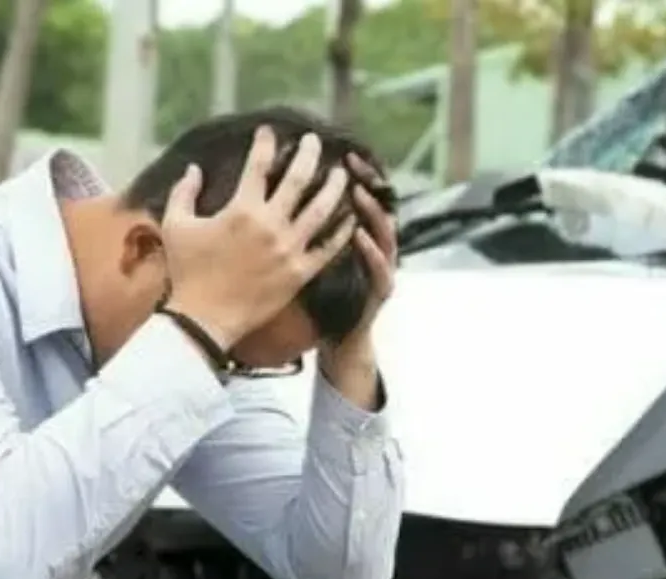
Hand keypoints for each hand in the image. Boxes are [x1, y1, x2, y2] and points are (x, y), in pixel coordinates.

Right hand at [160, 126, 355, 347]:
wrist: (204, 319)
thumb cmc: (187, 272)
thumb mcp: (176, 226)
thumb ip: (183, 192)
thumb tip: (193, 168)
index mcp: (241, 209)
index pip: (258, 165)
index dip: (265, 143)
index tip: (269, 131)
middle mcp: (270, 225)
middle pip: (298, 179)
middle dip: (308, 154)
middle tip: (314, 141)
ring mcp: (288, 249)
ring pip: (321, 210)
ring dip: (334, 187)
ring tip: (342, 174)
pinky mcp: (300, 273)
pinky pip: (328, 248)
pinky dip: (342, 231)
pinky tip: (351, 218)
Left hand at [328, 153, 397, 356]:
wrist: (341, 338)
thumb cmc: (325, 297)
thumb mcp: (316, 256)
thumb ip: (309, 226)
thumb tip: (282, 196)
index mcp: (357, 235)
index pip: (359, 197)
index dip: (353, 174)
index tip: (337, 153)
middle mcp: (375, 245)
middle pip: (376, 205)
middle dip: (367, 181)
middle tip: (351, 162)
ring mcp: (383, 266)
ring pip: (384, 231)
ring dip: (371, 211)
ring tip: (357, 192)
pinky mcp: (382, 289)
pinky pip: (379, 266)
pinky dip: (371, 250)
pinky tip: (360, 235)